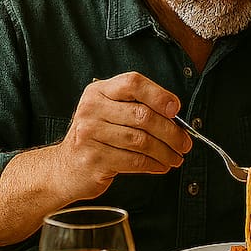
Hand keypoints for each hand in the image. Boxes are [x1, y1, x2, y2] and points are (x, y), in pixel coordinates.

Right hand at [52, 73, 191, 199]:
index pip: (133, 83)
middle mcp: (91, 110)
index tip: (176, 109)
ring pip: (141, 141)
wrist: (65, 167)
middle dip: (171, 132)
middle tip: (185, 143)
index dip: (159, 95)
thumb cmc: (99, 136)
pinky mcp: (93, 159)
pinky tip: (162, 165)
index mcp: (99, 92)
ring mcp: (89, 134)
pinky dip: (153, 164)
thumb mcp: (112, 112)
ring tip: (176, 157)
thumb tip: (176, 118)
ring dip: (166, 152)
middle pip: (143, 116)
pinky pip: (133, 161)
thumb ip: (139, 107)